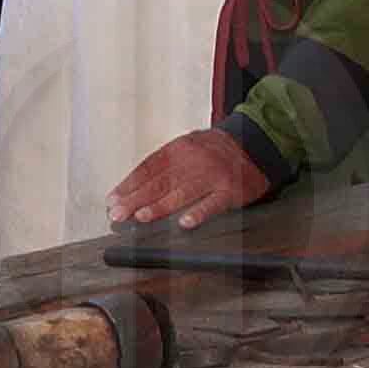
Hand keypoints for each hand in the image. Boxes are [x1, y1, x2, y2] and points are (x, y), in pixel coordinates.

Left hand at [110, 128, 274, 228]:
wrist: (255, 143)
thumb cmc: (215, 151)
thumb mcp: (187, 148)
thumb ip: (162, 166)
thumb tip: (131, 189)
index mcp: (179, 149)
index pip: (148, 168)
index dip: (129, 184)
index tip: (113, 199)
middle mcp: (194, 160)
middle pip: (161, 181)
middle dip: (136, 199)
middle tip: (118, 213)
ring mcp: (213, 175)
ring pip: (183, 192)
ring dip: (160, 206)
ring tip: (141, 217)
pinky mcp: (231, 190)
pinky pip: (214, 203)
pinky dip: (200, 213)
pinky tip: (185, 223)